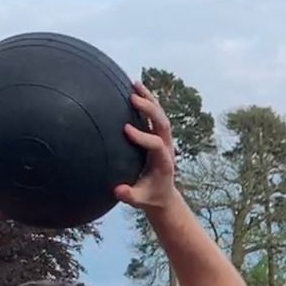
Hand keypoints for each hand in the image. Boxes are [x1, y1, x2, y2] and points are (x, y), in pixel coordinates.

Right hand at [115, 82, 176, 211]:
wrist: (163, 194)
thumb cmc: (150, 197)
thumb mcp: (140, 200)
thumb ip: (130, 196)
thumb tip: (118, 190)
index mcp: (164, 162)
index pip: (156, 144)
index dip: (143, 137)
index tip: (126, 130)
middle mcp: (167, 147)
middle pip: (163, 124)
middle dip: (149, 110)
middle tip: (133, 98)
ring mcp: (164, 139)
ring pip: (160, 115)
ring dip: (149, 99)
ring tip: (134, 84)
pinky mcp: (158, 135)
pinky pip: (154, 114)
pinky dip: (147, 100)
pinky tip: (134, 88)